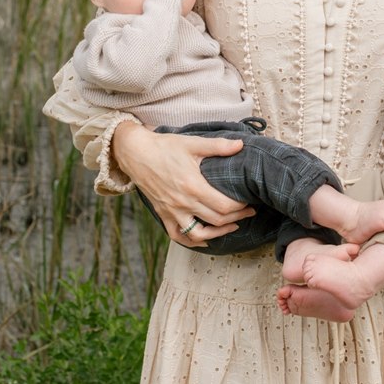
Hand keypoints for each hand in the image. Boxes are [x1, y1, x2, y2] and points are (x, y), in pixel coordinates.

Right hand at [110, 121, 252, 245]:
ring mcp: (171, 211)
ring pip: (198, 234)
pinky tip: (206, 238)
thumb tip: (241, 145)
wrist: (135, 153)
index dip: (240, 207)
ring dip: (218, 234)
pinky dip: (192, 241)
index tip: (249, 201)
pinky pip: (178, 236)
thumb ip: (218, 146)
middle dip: (237, 218)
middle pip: (216, 220)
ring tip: (231, 226)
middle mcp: (183, 203)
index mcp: (193, 186)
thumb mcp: (192, 143)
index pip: (224, 206)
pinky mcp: (163, 214)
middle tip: (249, 212)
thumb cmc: (164, 147)